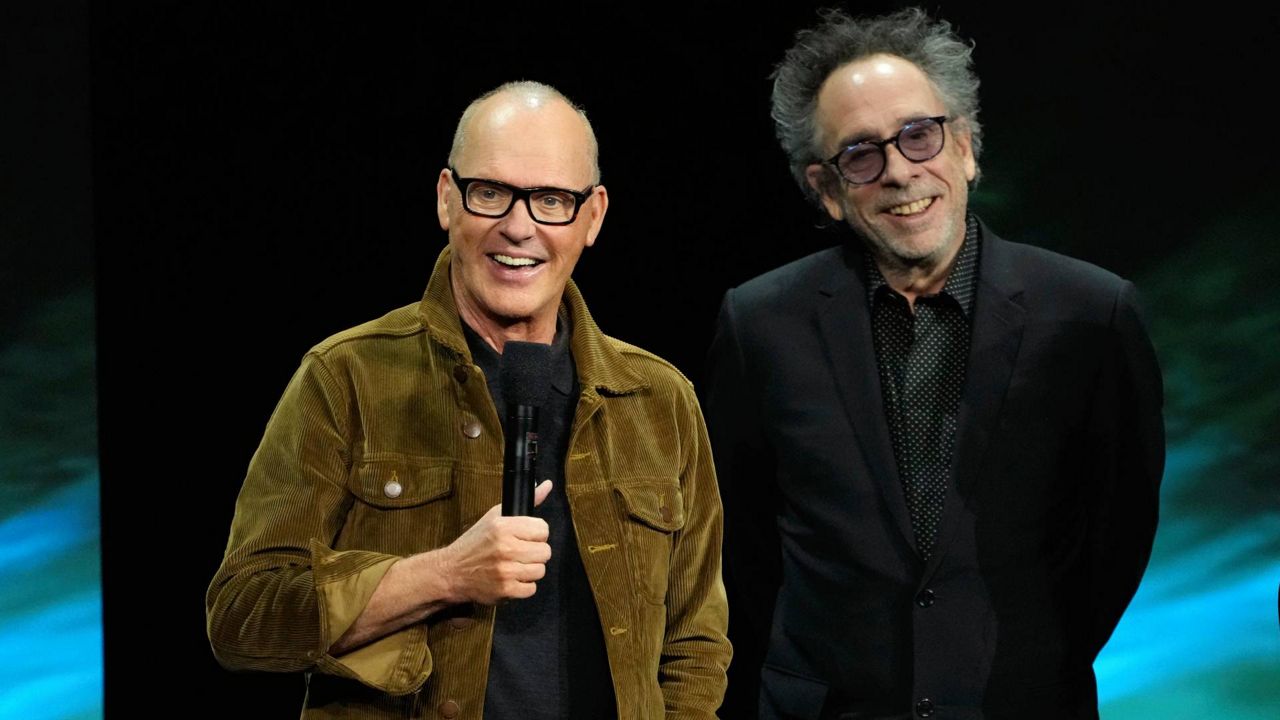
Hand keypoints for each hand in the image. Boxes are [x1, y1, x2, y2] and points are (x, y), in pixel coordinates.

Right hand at [436, 480, 553, 605]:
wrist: (451, 572)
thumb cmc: (474, 543)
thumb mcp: (496, 516)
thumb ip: (526, 502)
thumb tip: (547, 484)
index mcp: (503, 527)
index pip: (543, 529)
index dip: (537, 534)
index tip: (527, 537)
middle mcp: (505, 548)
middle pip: (545, 552)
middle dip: (535, 553)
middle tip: (520, 553)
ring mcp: (506, 571)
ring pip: (540, 570)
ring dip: (530, 570)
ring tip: (515, 566)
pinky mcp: (505, 590)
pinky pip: (531, 589)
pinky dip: (523, 586)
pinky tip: (512, 579)